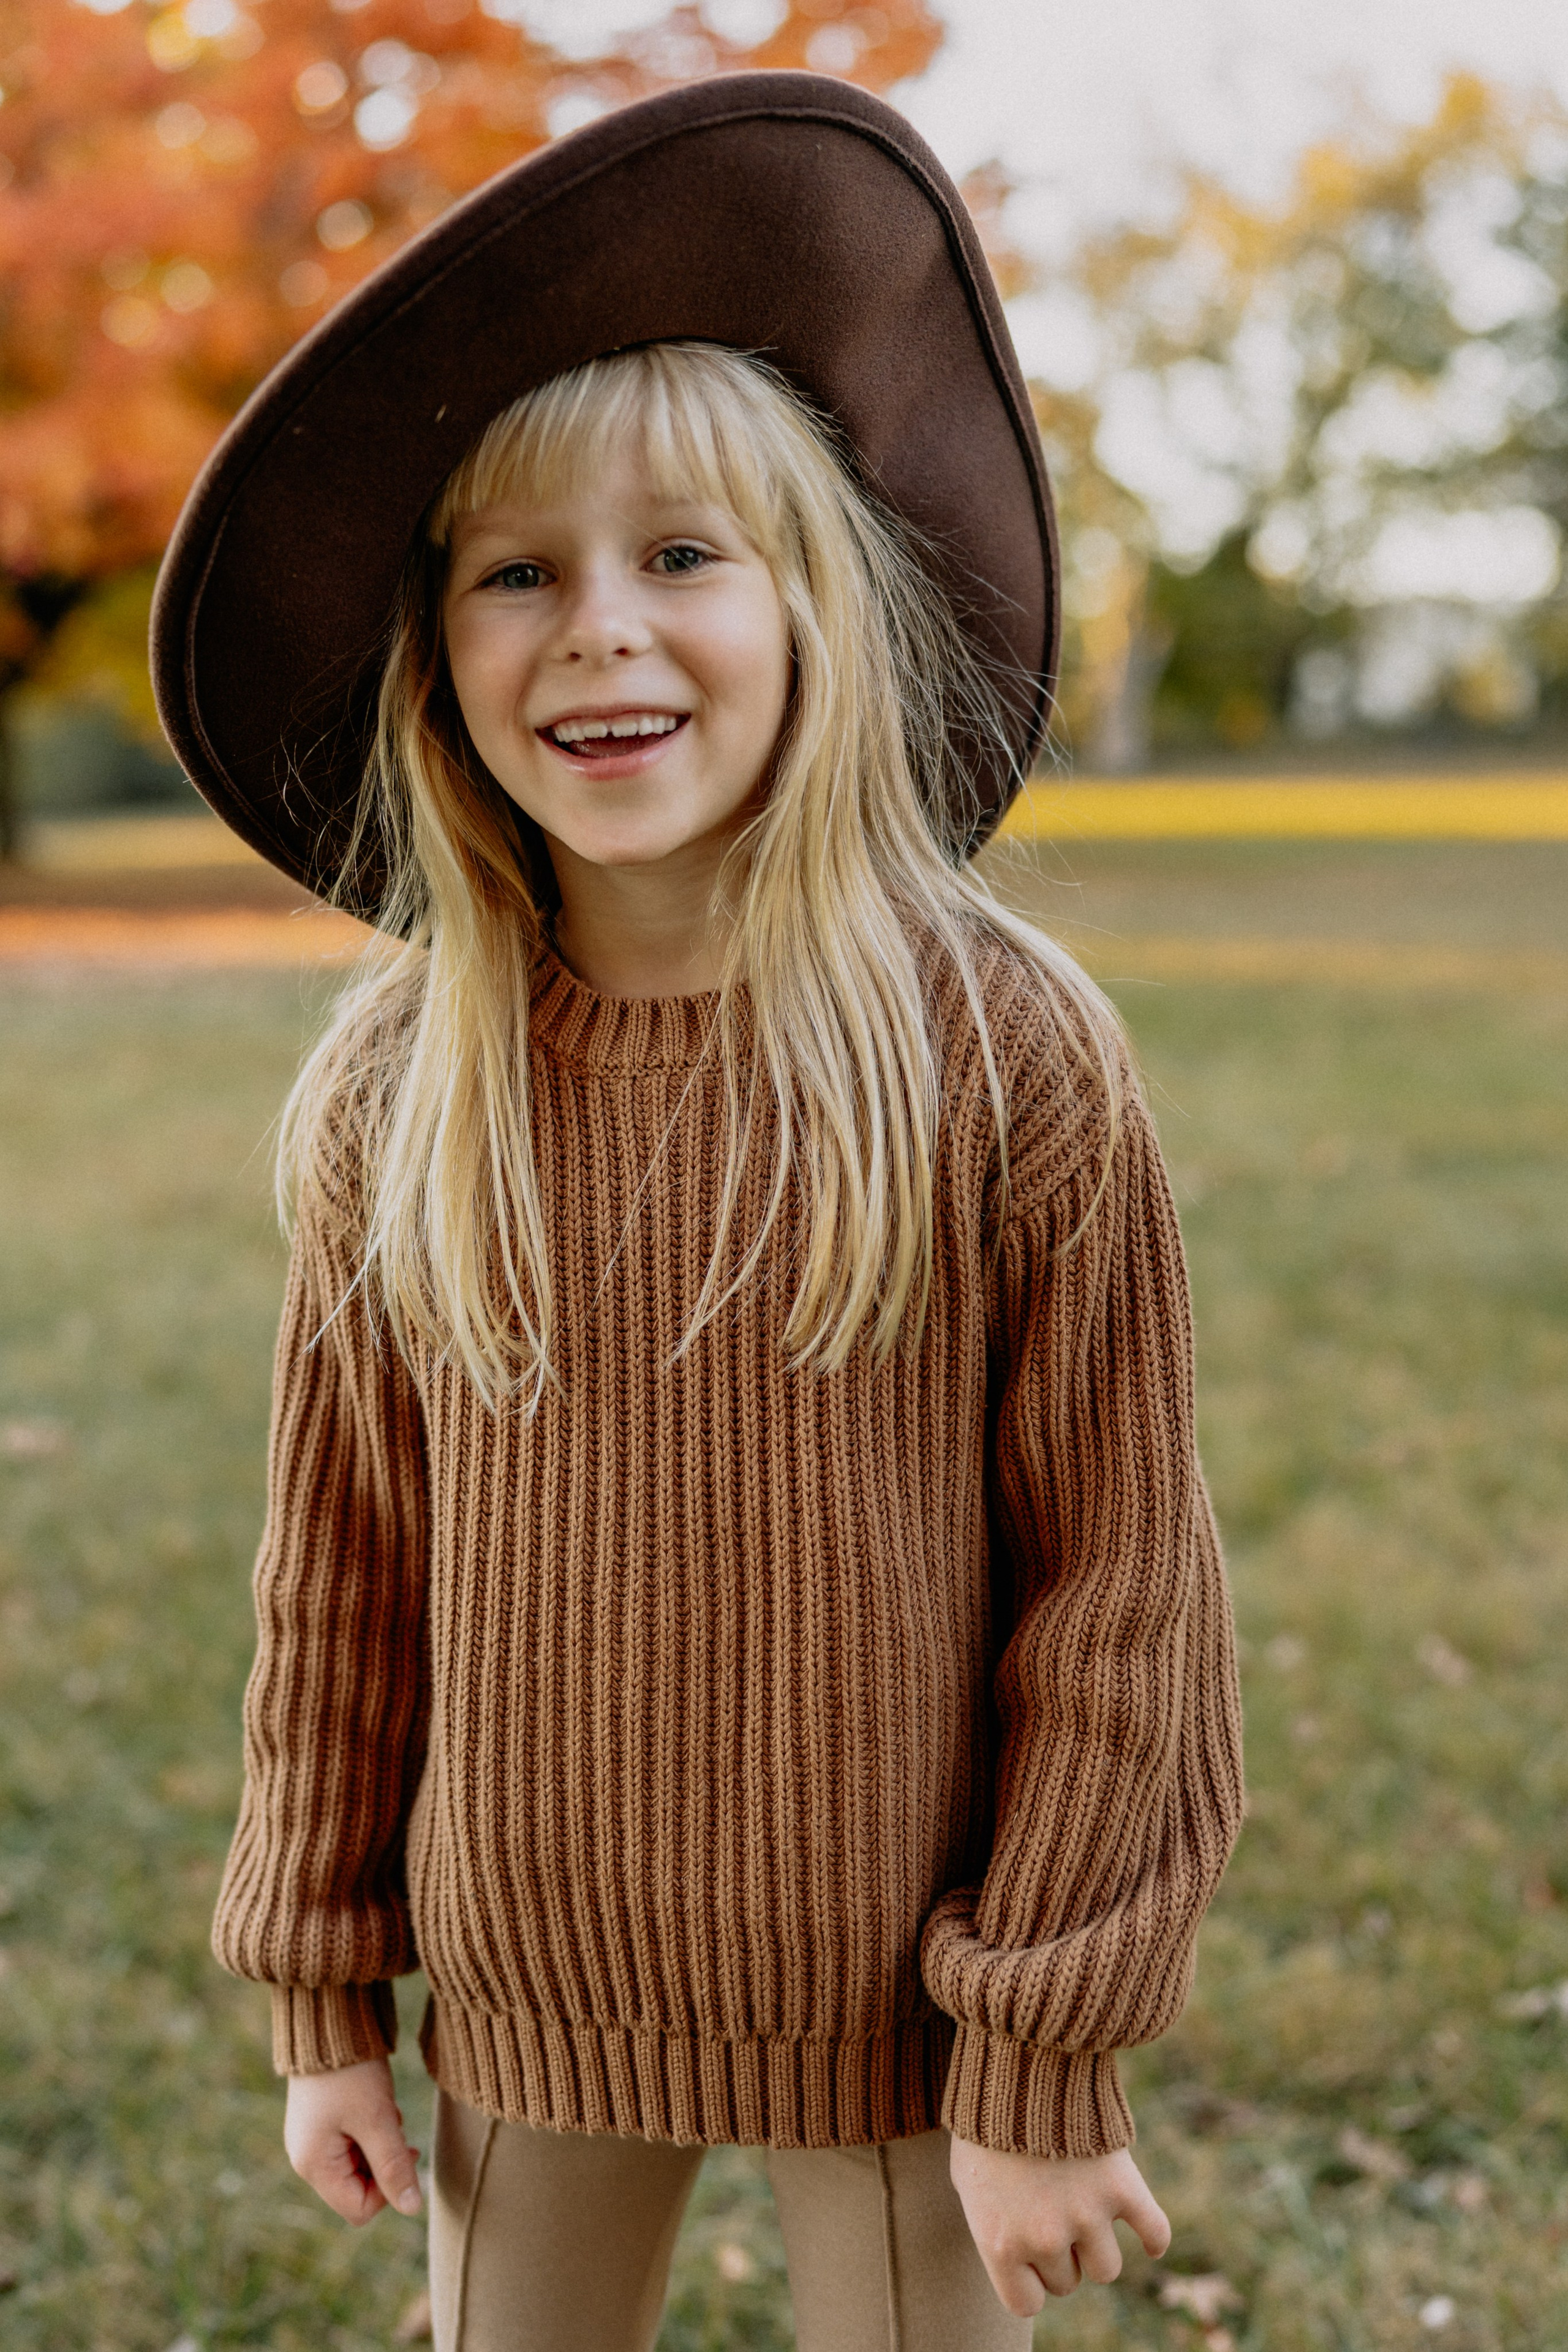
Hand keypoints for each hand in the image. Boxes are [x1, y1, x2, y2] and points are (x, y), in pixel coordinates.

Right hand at [283, 2056, 422, 2226]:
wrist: (329, 2021)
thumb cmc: (350, 2073)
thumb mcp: (377, 2119)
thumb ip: (393, 2166)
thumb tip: (412, 2209)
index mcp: (314, 2166)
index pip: (359, 2209)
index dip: (388, 2191)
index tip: (405, 2151)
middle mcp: (307, 2159)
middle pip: (358, 2189)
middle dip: (383, 2162)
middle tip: (390, 2124)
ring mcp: (312, 2141)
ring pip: (359, 2165)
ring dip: (379, 2144)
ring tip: (381, 2109)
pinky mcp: (320, 2123)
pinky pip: (352, 2144)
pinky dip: (370, 2129)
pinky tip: (373, 2102)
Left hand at [949, 2137, 1169, 2314]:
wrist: (1018, 2065)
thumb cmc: (985, 2125)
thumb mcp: (968, 2182)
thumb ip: (993, 2229)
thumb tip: (1016, 2260)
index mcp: (1001, 2244)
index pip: (1027, 2304)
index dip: (1030, 2281)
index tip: (1029, 2256)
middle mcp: (1046, 2239)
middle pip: (1069, 2281)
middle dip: (1062, 2254)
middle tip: (1052, 2213)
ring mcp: (1087, 2215)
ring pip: (1107, 2268)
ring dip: (1098, 2245)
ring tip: (1086, 2210)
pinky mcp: (1123, 2188)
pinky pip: (1154, 2233)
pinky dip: (1154, 2237)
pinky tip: (1147, 2237)